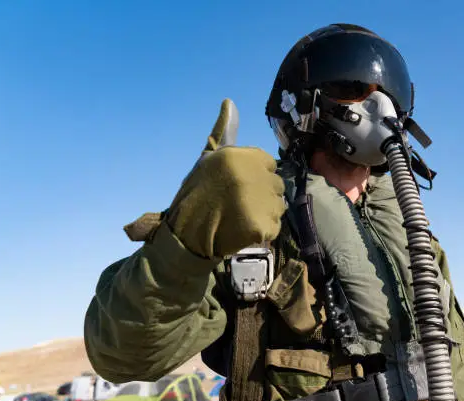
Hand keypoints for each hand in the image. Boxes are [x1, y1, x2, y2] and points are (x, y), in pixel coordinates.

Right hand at [165, 99, 285, 258]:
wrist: (185, 234)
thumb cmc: (195, 194)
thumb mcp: (208, 158)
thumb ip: (224, 132)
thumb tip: (229, 102)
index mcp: (241, 156)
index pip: (268, 164)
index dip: (255, 177)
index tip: (238, 187)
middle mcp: (253, 175)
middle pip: (276, 185)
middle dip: (262, 195)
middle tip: (239, 205)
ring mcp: (260, 201)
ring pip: (278, 206)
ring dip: (265, 214)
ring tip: (241, 218)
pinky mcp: (263, 226)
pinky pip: (275, 227)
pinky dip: (263, 232)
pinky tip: (244, 231)